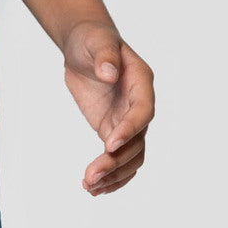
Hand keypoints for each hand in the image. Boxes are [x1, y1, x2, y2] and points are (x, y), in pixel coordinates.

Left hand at [61, 21, 154, 197]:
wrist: (84, 46)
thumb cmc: (92, 39)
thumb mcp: (96, 41)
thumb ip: (104, 55)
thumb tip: (109, 72)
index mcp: (141, 83)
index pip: (143, 111)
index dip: (130, 129)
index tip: (109, 144)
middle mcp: (139, 106)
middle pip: (136, 141)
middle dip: (116, 161)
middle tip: (91, 176)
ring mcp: (127, 121)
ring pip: (130, 156)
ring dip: (113, 174)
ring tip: (89, 187)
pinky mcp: (112, 130)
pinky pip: (118, 158)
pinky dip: (110, 175)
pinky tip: (95, 189)